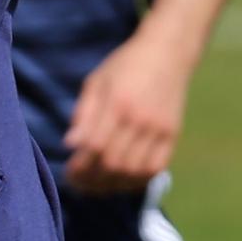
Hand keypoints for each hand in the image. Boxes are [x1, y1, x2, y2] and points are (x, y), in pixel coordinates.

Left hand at [63, 22, 193, 193]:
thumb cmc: (124, 66)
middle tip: (78, 182)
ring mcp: (160, 129)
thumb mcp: (96, 82)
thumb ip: (83, 113)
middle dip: (93, 179)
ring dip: (113, 185)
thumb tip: (70, 145)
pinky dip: (137, 181)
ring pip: (135, 172)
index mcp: (117, 103)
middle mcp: (140, 119)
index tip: (68, 171)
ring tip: (96, 185)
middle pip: (115, 163)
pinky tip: (121, 181)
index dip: (80, 165)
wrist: (166, 54)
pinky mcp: (173, 135)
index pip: (96, 146)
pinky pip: (156, 169)